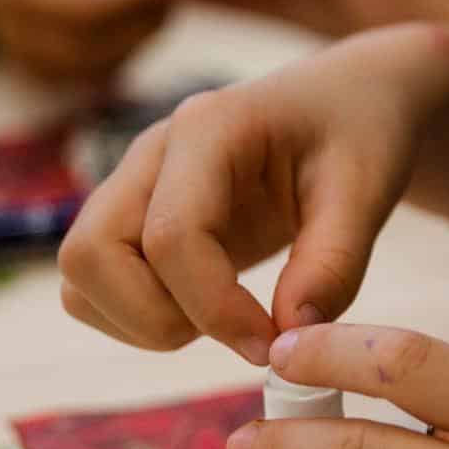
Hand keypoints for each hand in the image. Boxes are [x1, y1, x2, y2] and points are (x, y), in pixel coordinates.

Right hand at [0, 0, 171, 80]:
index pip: (83, 9)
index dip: (132, 1)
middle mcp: (16, 33)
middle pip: (94, 47)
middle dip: (144, 24)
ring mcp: (28, 63)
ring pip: (101, 69)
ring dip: (141, 41)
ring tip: (162, 3)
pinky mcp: (45, 79)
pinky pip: (97, 78)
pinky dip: (127, 54)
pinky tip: (142, 22)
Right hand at [57, 26, 448, 362]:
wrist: (350, 103)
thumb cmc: (361, 135)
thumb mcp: (369, 190)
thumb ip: (335, 263)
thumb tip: (288, 336)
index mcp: (208, 128)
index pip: (170, 235)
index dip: (213, 308)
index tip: (272, 344)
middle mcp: (153, 151)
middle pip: (90, 254)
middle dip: (156, 319)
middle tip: (240, 332)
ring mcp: (134, 182)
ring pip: (80, 274)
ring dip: (141, 321)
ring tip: (225, 320)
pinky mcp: (134, 214)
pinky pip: (94, 283)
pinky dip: (135, 317)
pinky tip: (207, 312)